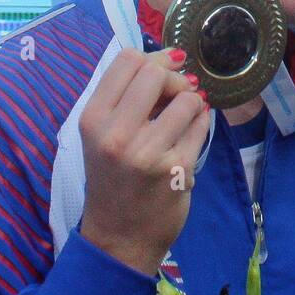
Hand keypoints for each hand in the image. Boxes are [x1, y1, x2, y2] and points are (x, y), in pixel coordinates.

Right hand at [78, 47, 210, 276]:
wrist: (118, 237)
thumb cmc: (114, 178)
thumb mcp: (104, 134)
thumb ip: (129, 96)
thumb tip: (172, 58)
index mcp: (92, 119)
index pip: (127, 60)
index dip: (153, 58)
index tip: (164, 71)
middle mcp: (115, 134)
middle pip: (156, 73)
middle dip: (174, 79)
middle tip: (176, 95)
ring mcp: (147, 153)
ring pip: (187, 98)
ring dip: (191, 103)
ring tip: (182, 121)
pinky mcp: (176, 170)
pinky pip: (201, 124)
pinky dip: (201, 122)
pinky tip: (188, 136)